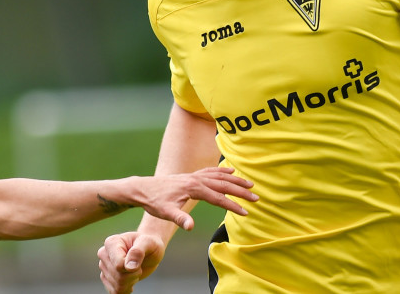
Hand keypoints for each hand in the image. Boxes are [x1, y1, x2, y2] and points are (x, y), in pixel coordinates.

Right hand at [98, 231, 165, 293]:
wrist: (148, 250)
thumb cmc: (148, 244)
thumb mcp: (148, 243)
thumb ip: (138, 252)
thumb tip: (129, 267)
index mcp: (111, 243)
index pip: (118, 265)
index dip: (133, 268)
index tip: (140, 260)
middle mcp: (104, 254)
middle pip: (118, 277)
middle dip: (134, 275)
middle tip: (139, 266)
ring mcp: (104, 267)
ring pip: (117, 286)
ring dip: (131, 282)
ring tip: (134, 271)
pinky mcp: (106, 278)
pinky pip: (115, 292)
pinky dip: (126, 289)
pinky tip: (130, 281)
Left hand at [136, 166, 257, 229]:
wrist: (142, 188)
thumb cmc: (154, 202)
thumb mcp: (165, 212)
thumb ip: (179, 219)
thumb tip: (191, 227)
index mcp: (193, 188)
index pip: (218, 198)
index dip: (233, 206)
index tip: (246, 212)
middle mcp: (196, 179)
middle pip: (223, 185)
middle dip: (240, 191)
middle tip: (256, 198)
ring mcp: (193, 176)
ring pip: (219, 176)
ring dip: (235, 180)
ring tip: (249, 184)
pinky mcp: (190, 176)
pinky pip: (210, 172)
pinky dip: (222, 171)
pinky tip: (230, 171)